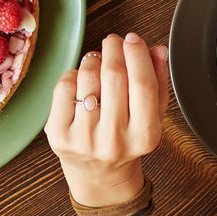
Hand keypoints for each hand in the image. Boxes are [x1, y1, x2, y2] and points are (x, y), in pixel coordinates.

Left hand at [46, 32, 169, 206]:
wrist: (100, 176)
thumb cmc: (127, 140)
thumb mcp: (151, 116)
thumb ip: (158, 82)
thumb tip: (157, 50)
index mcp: (144, 137)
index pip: (143, 85)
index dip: (138, 55)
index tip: (133, 39)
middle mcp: (113, 141)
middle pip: (114, 77)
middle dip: (113, 49)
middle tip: (113, 42)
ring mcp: (83, 140)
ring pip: (87, 77)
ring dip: (94, 60)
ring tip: (99, 62)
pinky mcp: (58, 136)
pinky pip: (64, 87)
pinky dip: (74, 74)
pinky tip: (82, 81)